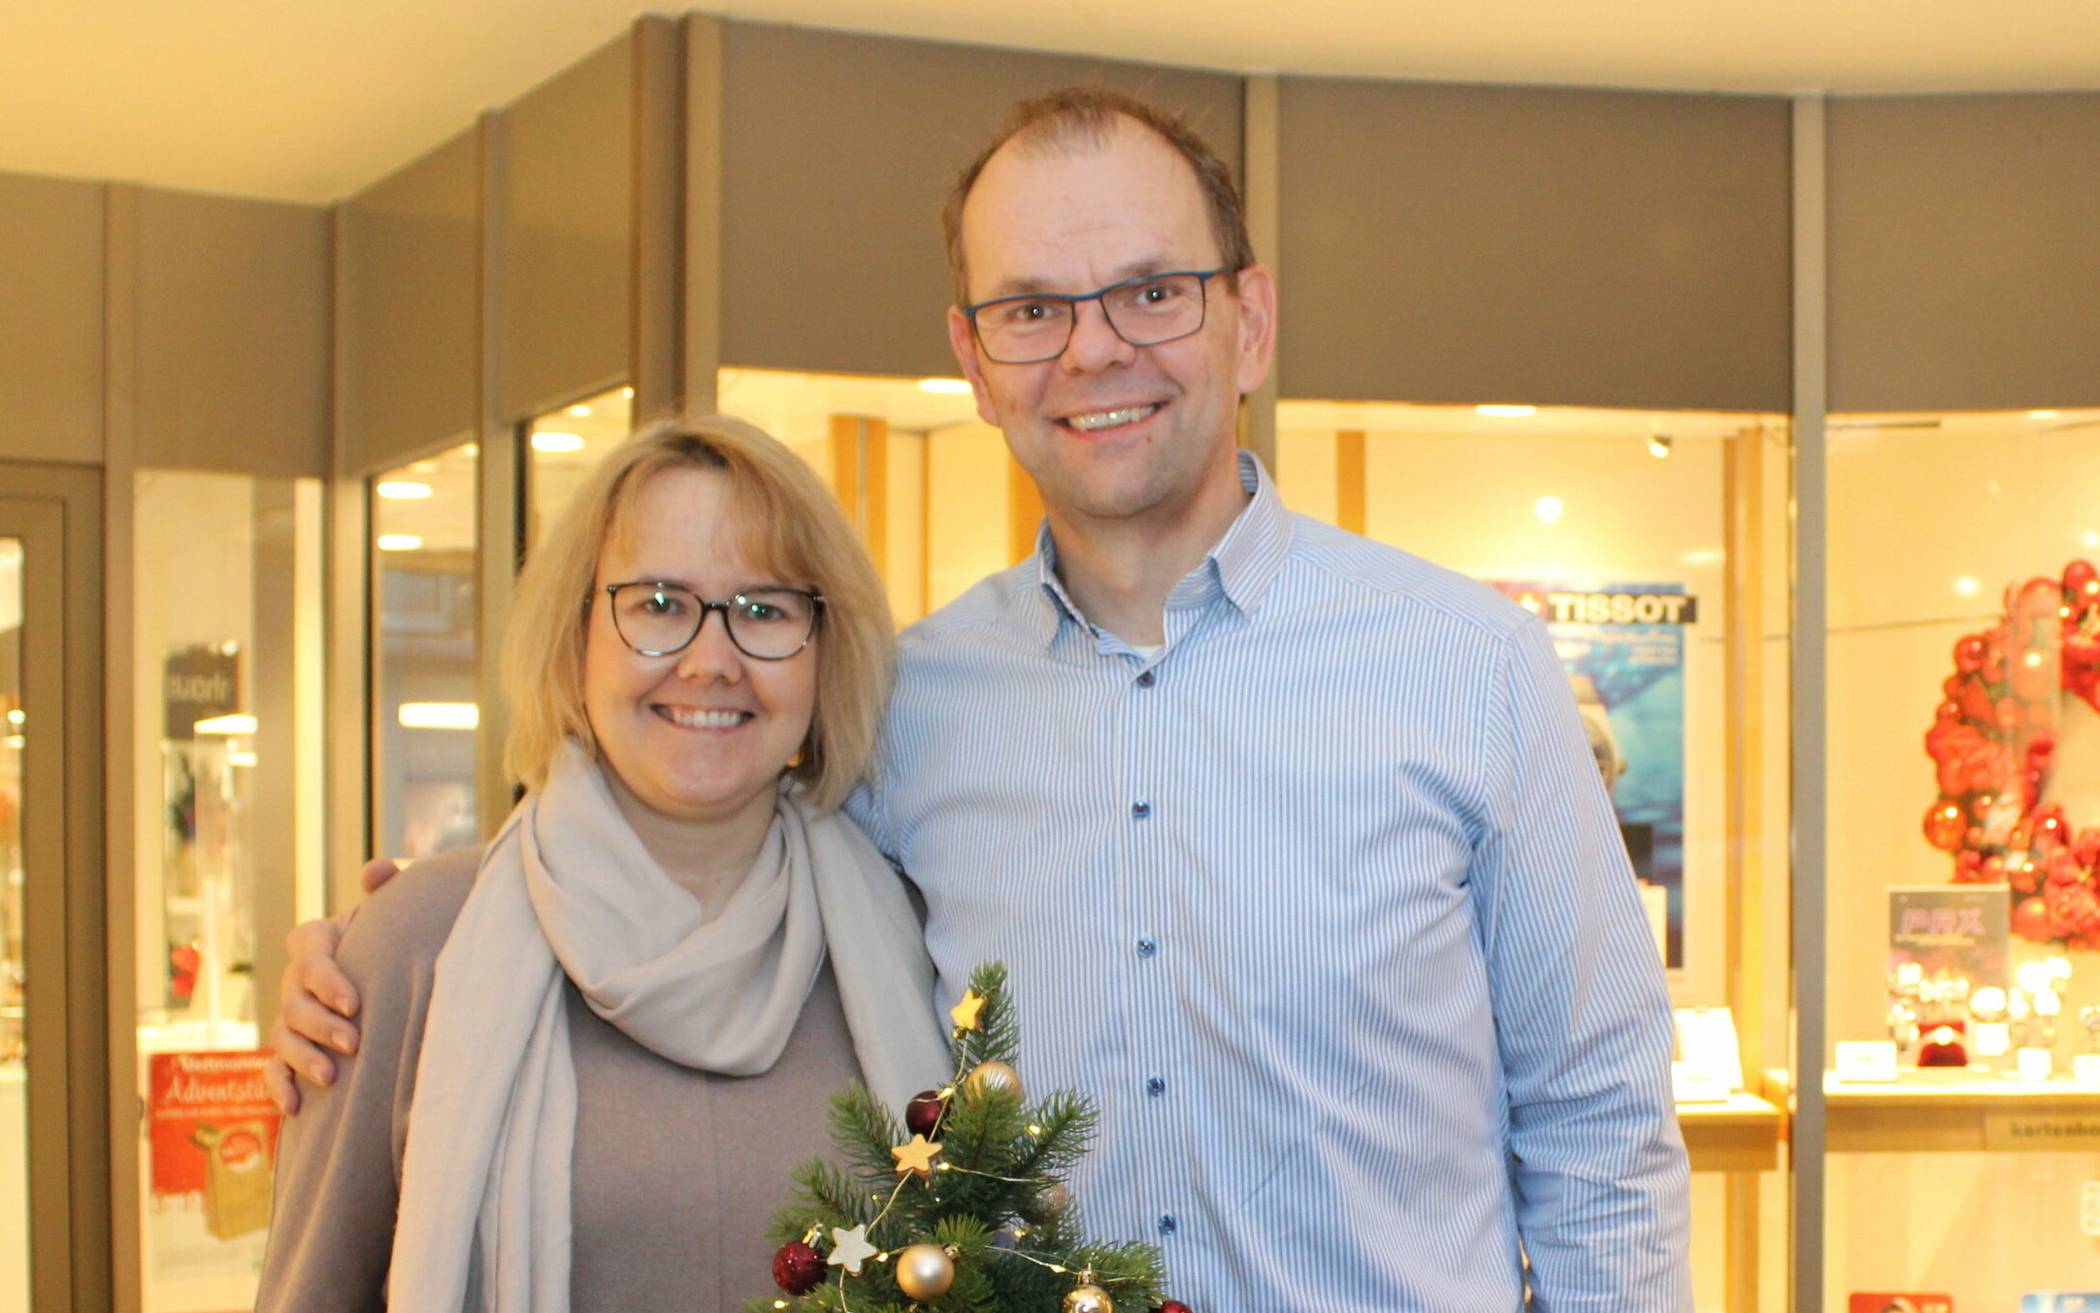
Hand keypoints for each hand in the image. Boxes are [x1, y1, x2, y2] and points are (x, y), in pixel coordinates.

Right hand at [264, 857, 400, 1113]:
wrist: (386, 972)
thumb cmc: (388, 940)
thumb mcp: (389, 913)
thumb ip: (386, 889)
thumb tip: (379, 870)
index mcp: (315, 941)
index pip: (311, 959)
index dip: (328, 981)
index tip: (355, 1003)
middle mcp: (294, 979)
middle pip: (295, 1004)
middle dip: (321, 1025)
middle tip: (354, 1042)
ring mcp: (289, 1017)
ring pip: (283, 1038)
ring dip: (303, 1058)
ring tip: (331, 1077)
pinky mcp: (288, 1051)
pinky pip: (272, 1070)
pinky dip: (279, 1088)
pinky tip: (296, 1107)